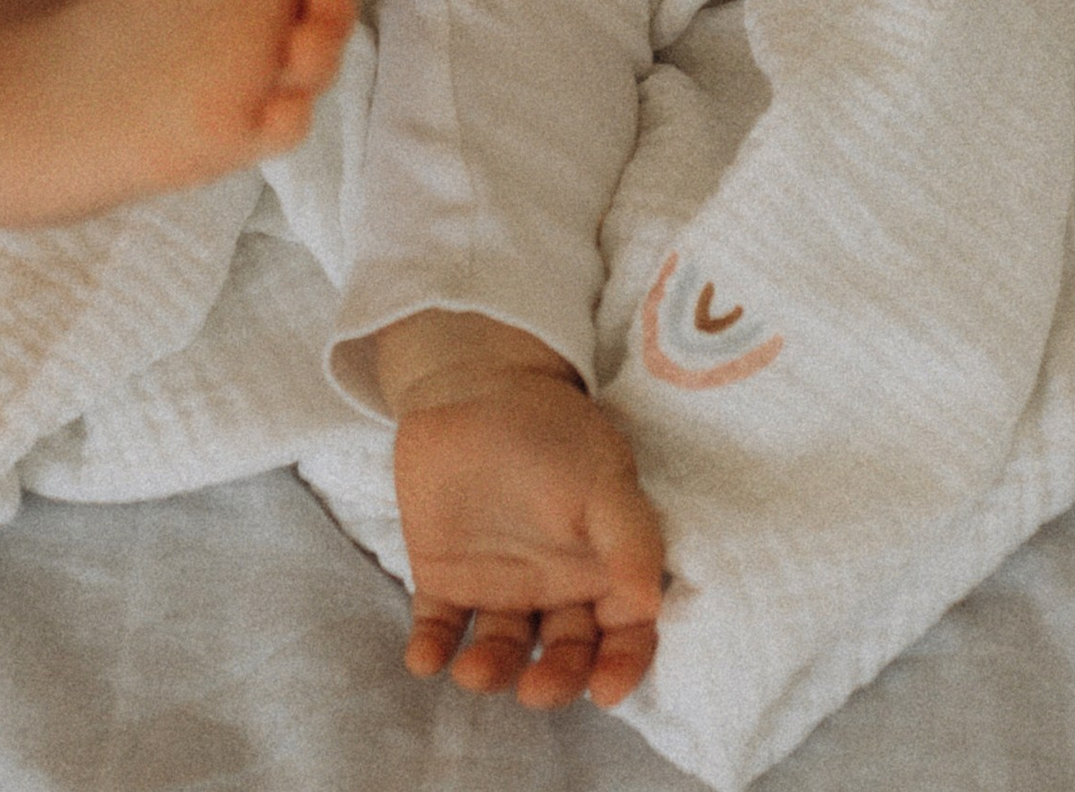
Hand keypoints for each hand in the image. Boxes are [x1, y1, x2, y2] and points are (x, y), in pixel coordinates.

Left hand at [375, 320, 664, 712]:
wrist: (472, 383)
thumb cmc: (552, 430)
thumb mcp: (602, 473)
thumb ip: (628, 535)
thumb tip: (650, 600)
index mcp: (601, 567)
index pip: (624, 635)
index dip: (622, 667)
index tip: (606, 690)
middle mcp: (554, 588)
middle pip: (565, 655)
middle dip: (556, 680)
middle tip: (537, 690)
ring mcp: (498, 587)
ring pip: (503, 649)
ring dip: (492, 671)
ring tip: (474, 670)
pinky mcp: (444, 579)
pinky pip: (439, 627)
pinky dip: (431, 649)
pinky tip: (424, 658)